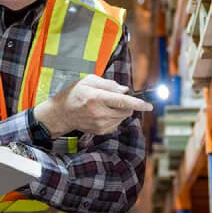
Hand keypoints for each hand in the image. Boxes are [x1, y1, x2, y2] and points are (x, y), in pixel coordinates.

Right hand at [34, 74, 152, 136]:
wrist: (62, 113)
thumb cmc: (75, 94)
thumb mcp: (89, 81)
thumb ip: (108, 84)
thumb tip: (125, 90)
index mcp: (96, 98)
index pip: (122, 101)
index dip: (137, 103)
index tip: (149, 105)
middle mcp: (99, 113)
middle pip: (126, 110)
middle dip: (127, 104)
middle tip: (116, 98)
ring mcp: (100, 124)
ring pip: (122, 117)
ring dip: (120, 110)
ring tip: (105, 105)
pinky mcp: (101, 131)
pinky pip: (117, 123)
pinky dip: (114, 117)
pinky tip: (102, 113)